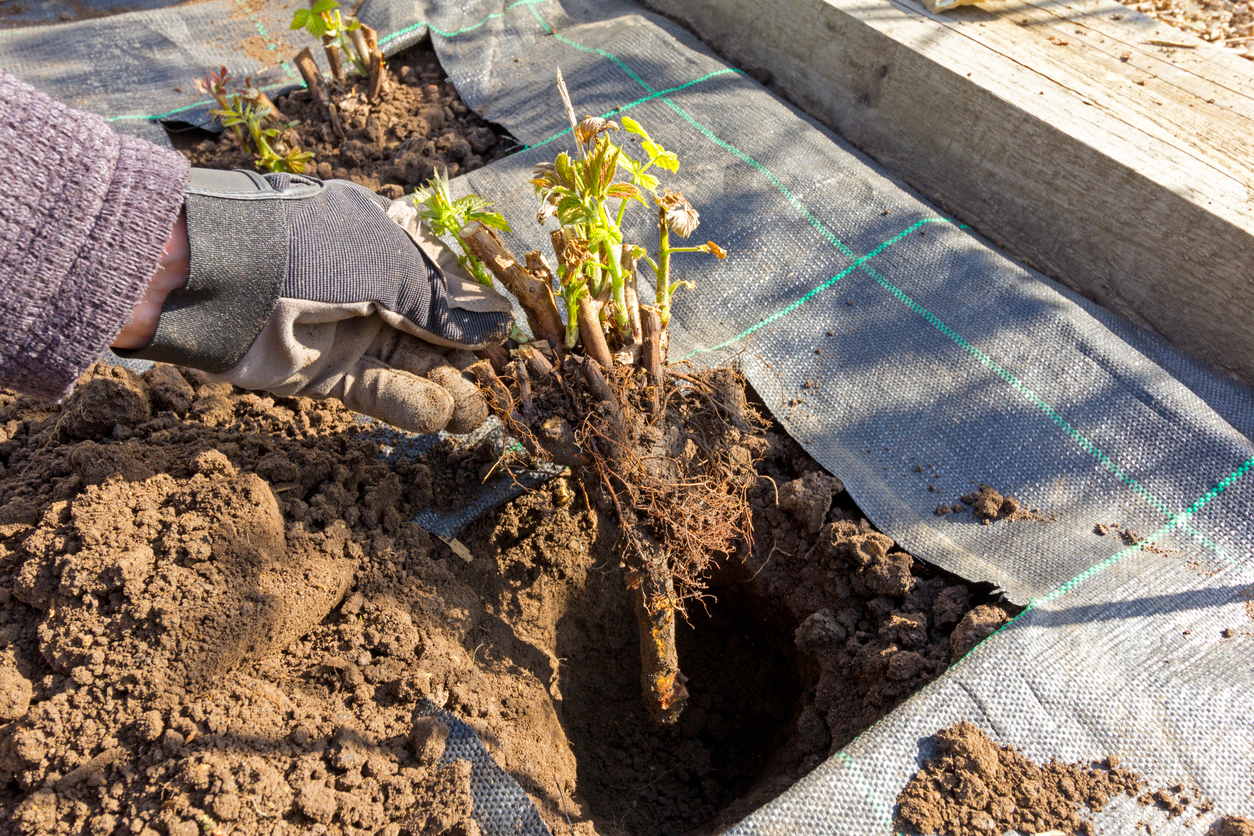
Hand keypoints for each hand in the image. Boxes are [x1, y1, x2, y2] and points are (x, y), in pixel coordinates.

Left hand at [114, 170, 513, 434]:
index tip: (511, 341)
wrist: (220, 281)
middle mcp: (372, 287)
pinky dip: (409, 404)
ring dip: (445, 389)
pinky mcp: (326, 376)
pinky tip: (439, 414)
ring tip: (474, 412)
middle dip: (467, 358)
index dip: (478, 312)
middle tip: (502, 390)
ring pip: (411, 366)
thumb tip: (500, 325)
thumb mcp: (390, 267)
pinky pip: (379, 392)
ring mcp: (349, 332)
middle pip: (434, 330)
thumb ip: (444, 304)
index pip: (447, 283)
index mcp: (388, 242)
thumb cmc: (312, 252)